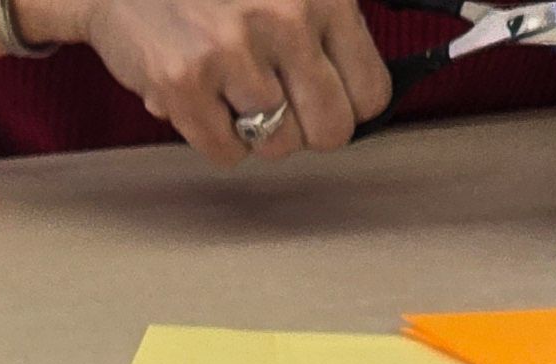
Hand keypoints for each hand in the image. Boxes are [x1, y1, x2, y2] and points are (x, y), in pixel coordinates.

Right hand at [32, 0, 395, 157]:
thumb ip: (324, 29)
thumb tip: (359, 100)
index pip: (370, 91)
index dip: (347, 106)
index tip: (326, 100)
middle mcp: (283, 17)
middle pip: (330, 129)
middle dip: (307, 128)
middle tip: (280, 106)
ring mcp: (232, 51)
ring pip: (279, 146)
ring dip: (257, 132)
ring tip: (234, 92)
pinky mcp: (185, 82)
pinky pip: (228, 153)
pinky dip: (217, 138)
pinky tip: (206, 99)